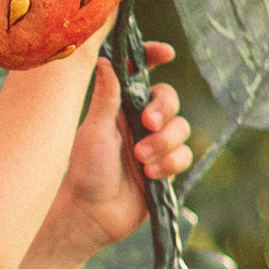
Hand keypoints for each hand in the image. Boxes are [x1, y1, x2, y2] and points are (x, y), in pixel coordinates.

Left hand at [39, 42, 192, 261]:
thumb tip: (104, 59)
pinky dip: (170, 163)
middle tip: (148, 124)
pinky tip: (150, 175)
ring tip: (141, 160)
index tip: (166, 53)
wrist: (92, 215)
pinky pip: (184, 155)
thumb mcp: (94, 131)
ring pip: (181, 128)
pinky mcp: (165, 167)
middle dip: (163, 110)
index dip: (154, 57)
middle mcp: (139, 122)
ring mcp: (154, 144)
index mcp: (120, 107)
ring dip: (164, 143)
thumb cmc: (84, 171)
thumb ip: (105, 97)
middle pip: (169, 99)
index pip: (141, 73)